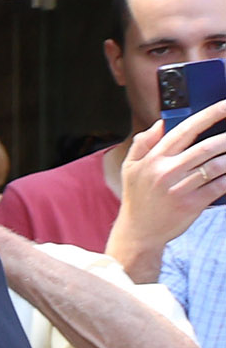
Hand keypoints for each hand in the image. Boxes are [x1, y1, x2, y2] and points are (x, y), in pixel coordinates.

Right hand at [109, 98, 225, 273]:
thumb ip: (143, 144)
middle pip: (207, 147)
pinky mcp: (192, 204)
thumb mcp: (130, 168)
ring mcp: (180, 188)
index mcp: (154, 159)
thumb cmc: (137, 198)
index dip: (209, 115)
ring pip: (217, 165)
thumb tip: (159, 124)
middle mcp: (167, 171)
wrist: (139, 233)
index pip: (185, 130)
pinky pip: (220, 185)